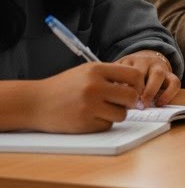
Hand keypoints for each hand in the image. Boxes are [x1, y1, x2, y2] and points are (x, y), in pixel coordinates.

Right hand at [29, 63, 143, 132]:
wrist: (35, 103)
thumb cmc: (64, 86)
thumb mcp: (86, 72)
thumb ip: (111, 75)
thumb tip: (137, 86)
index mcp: (96, 70)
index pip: (134, 75)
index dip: (138, 84)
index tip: (133, 89)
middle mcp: (94, 87)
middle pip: (131, 96)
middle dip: (131, 101)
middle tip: (122, 102)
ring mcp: (89, 106)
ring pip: (122, 114)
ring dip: (117, 113)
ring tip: (104, 109)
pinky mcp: (84, 123)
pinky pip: (107, 125)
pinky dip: (103, 122)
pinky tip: (91, 117)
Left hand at [116, 50, 179, 107]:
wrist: (148, 58)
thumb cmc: (129, 71)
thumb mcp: (119, 71)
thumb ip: (114, 80)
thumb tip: (109, 96)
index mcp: (130, 61)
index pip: (124, 71)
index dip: (120, 86)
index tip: (115, 99)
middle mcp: (146, 62)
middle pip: (140, 72)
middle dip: (135, 90)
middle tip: (129, 104)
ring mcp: (160, 67)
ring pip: (158, 75)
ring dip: (150, 92)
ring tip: (143, 106)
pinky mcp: (171, 75)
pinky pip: (175, 82)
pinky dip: (168, 94)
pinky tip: (159, 104)